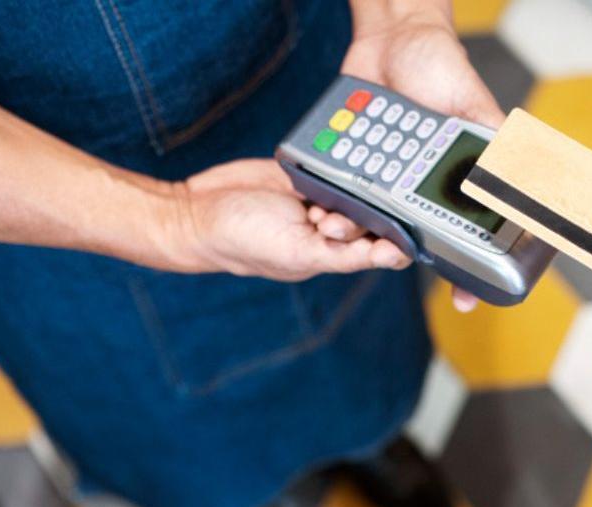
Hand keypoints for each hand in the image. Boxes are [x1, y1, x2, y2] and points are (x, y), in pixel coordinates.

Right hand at [163, 159, 410, 280]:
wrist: (198, 211)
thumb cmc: (244, 243)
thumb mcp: (298, 254)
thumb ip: (345, 256)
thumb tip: (391, 256)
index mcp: (337, 255)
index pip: (387, 247)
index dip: (393, 237)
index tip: (387, 228)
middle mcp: (334, 229)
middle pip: (374, 212)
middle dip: (356, 212)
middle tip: (322, 217)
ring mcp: (320, 200)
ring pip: (356, 186)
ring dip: (341, 189)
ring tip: (310, 204)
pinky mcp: (306, 174)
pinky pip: (332, 165)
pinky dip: (330, 166)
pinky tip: (318, 169)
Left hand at [342, 5, 502, 310]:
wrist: (393, 36)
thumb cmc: (444, 69)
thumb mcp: (477, 109)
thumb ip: (496, 146)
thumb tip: (526, 182)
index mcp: (451, 180)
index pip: (461, 233)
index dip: (464, 269)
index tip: (463, 298)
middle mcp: (416, 184)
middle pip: (407, 231)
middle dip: (396, 247)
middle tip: (387, 252)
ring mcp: (381, 174)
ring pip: (369, 217)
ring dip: (354, 227)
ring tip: (338, 225)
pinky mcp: (350, 160)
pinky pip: (339, 187)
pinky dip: (330, 199)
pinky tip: (320, 204)